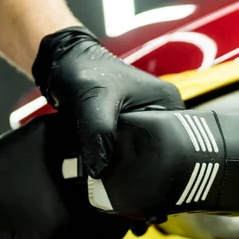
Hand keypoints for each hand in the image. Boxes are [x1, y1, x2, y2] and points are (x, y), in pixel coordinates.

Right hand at [0, 114, 145, 238]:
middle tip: (122, 192)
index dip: (132, 202)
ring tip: (100, 196)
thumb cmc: (7, 161)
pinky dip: (80, 224)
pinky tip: (74, 206)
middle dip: (119, 212)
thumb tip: (113, 130)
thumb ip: (81, 133)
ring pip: (95, 237)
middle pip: (112, 231)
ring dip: (100, 218)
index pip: (120, 218)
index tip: (136, 187)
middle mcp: (65, 238)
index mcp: (70, 214)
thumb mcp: (47, 135)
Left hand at [32, 26, 185, 177]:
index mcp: (167, 101)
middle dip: (141, 163)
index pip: (175, 140)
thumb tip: (100, 169)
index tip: (141, 173)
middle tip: (124, 176)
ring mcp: (146, 118)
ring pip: (142, 151)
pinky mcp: (129, 125)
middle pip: (159, 148)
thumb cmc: (84, 68)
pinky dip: (118, 158)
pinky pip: (129, 148)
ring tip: (115, 174)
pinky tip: (108, 166)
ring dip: (128, 162)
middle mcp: (161, 111)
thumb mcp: (95, 99)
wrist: (62, 61)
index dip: (159, 158)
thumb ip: (99, 131)